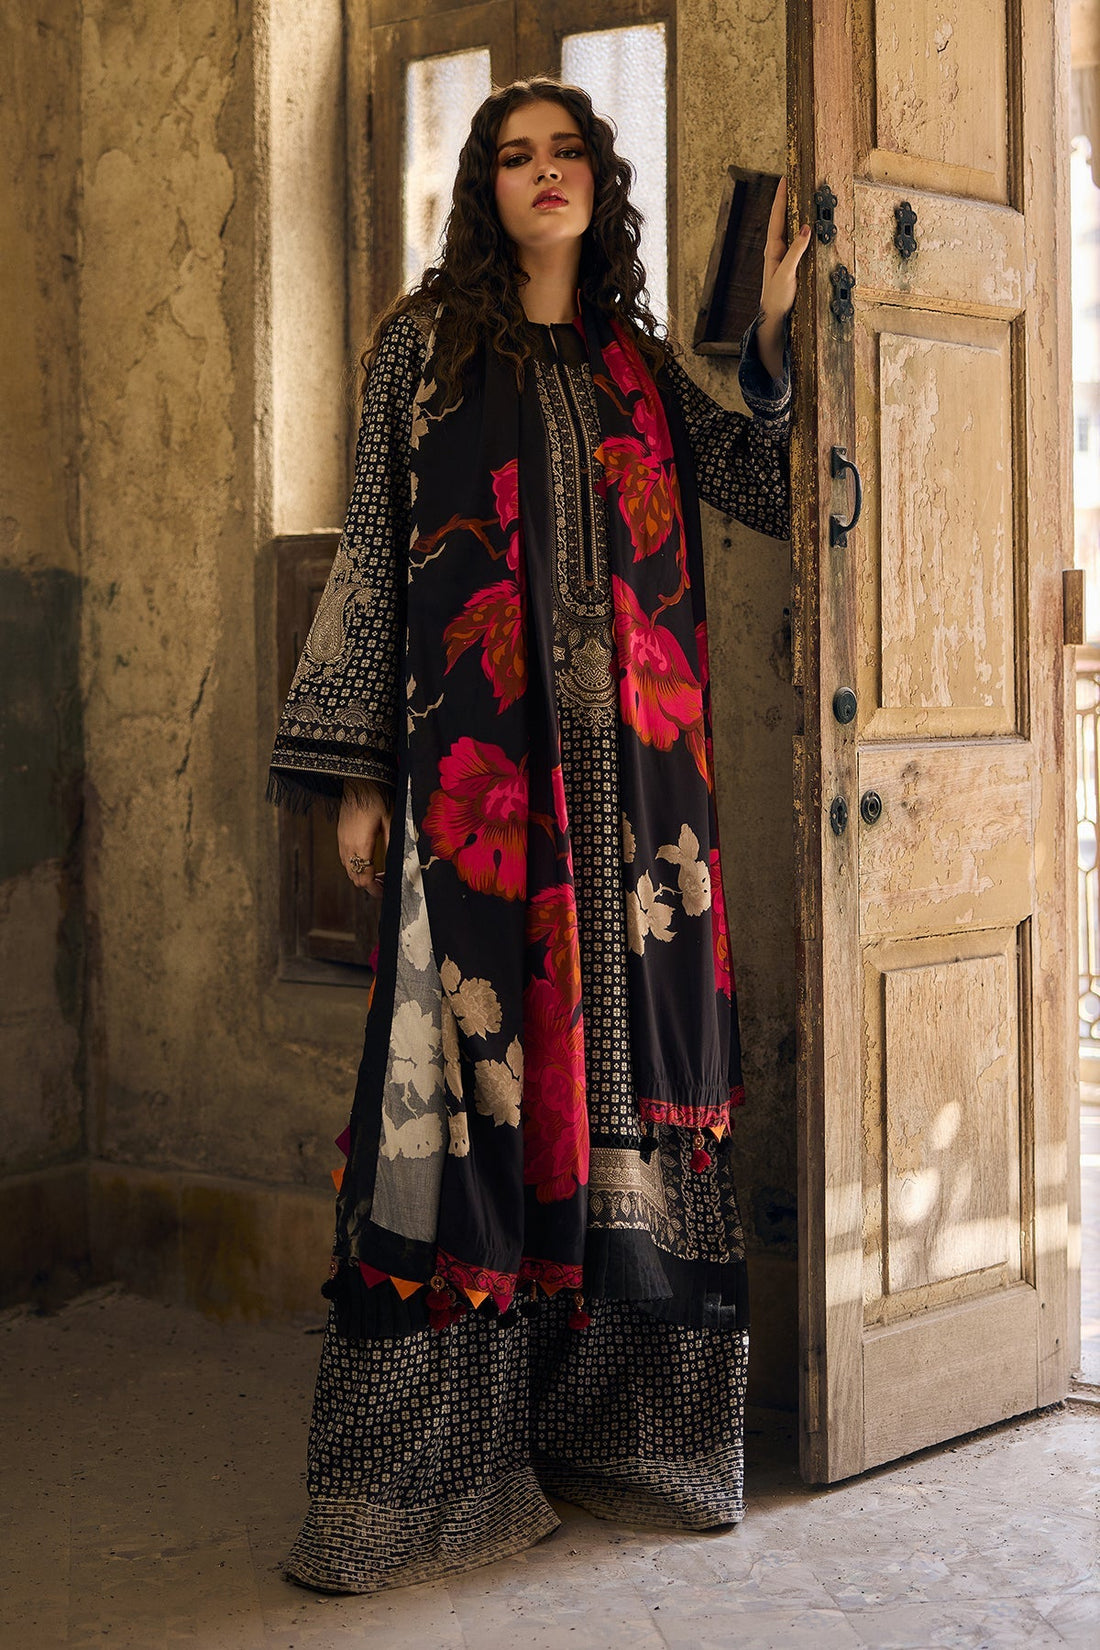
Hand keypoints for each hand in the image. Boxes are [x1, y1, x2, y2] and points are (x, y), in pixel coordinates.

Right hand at [338, 779, 391, 896]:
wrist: (359, 779)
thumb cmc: (377, 797)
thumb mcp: (391, 822)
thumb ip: (391, 845)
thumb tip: (395, 866)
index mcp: (360, 845)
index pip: (363, 878)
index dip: (375, 890)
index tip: (385, 892)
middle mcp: (347, 846)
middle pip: (354, 877)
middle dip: (369, 885)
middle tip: (385, 884)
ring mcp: (341, 840)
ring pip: (348, 869)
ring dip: (362, 875)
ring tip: (379, 874)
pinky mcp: (341, 835)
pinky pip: (345, 858)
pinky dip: (356, 865)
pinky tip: (369, 860)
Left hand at [757, 176, 811, 377]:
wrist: (774, 318)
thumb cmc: (777, 298)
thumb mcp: (787, 274)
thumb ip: (795, 252)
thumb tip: (806, 228)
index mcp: (772, 248)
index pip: (777, 217)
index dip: (781, 197)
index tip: (785, 178)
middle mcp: (777, 248)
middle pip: (783, 217)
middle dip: (788, 198)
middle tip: (795, 178)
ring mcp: (784, 255)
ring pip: (791, 227)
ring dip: (796, 211)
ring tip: (803, 193)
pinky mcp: (792, 262)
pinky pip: (798, 240)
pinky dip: (804, 228)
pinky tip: (810, 222)